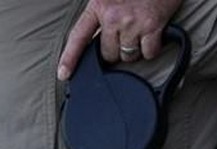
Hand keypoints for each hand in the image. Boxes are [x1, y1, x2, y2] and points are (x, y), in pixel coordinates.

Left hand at [57, 0, 182, 79]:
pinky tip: (153, 34)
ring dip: (134, 50)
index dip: (69, 58)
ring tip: (140, 31)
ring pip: (128, 56)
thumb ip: (101, 15)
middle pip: (108, 54)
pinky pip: (148, 53)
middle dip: (116, 51)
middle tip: (126, 35)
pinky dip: (152, 49)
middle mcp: (113, 16)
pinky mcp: (152, 26)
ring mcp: (132, 22)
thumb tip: (100, 40)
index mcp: (98, 6)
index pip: (78, 36)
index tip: (63, 74)